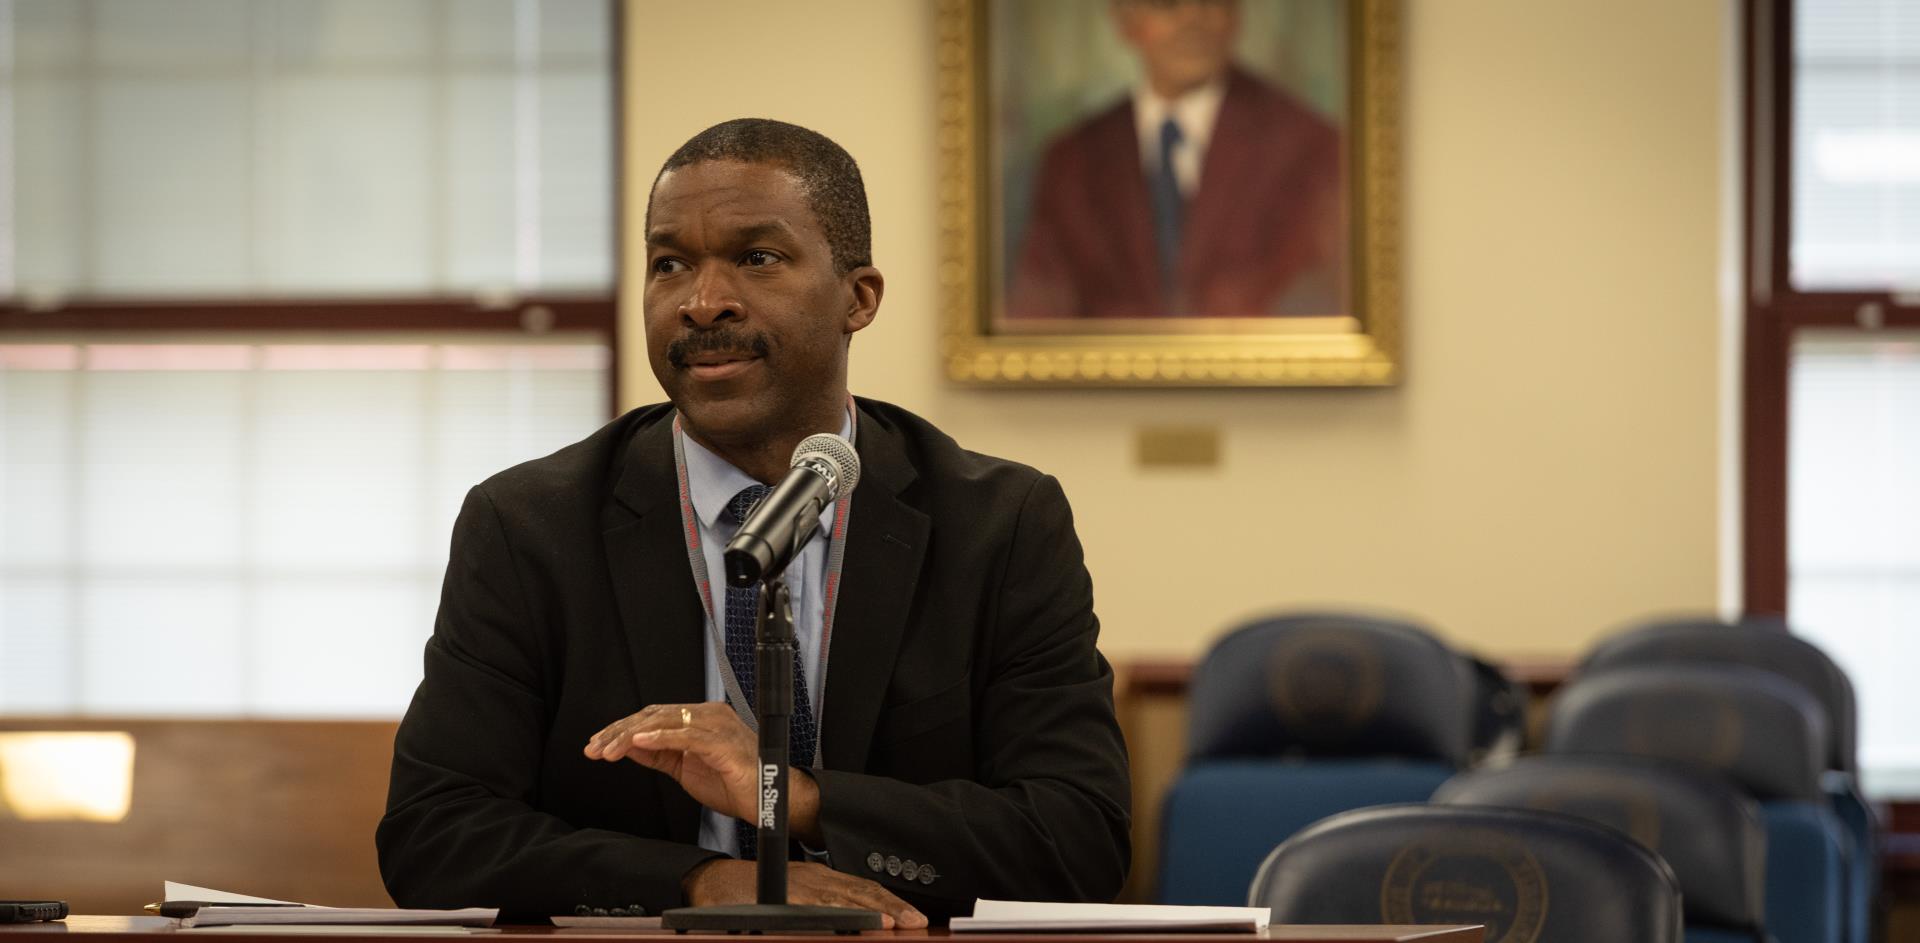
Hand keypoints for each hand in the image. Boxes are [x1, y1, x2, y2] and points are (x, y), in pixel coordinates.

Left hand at [584, 702, 760, 820]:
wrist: (771, 800)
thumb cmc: (736, 785)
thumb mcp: (686, 769)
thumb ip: (660, 754)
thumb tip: (628, 746)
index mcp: (700, 719)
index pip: (653, 716)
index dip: (622, 729)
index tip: (597, 745)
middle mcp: (708, 716)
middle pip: (654, 715)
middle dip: (619, 732)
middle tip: (594, 748)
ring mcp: (717, 726)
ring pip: (665, 722)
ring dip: (631, 736)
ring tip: (607, 750)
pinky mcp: (723, 743)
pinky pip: (686, 735)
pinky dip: (660, 737)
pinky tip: (639, 742)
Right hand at [683, 859, 926, 929]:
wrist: (713, 883)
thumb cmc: (752, 892)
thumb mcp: (795, 897)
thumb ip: (822, 905)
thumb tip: (849, 922)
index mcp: (821, 879)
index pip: (862, 889)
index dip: (889, 902)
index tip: (912, 917)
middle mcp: (815, 879)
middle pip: (860, 892)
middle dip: (891, 907)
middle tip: (916, 922)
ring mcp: (799, 888)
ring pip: (841, 899)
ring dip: (870, 911)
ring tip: (893, 923)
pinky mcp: (782, 899)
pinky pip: (812, 907)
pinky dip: (834, 914)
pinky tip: (852, 922)